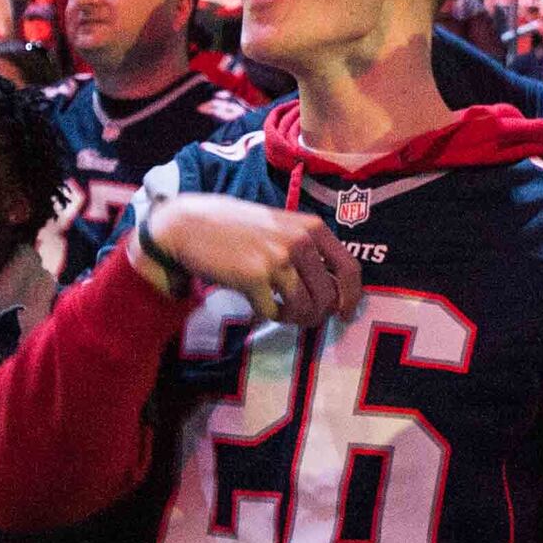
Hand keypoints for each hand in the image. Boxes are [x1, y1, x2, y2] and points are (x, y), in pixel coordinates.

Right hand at [139, 192, 353, 323]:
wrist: (190, 225)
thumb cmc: (237, 228)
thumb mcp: (281, 226)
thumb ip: (308, 249)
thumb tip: (334, 289)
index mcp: (312, 227)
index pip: (349, 268)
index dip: (352, 297)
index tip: (345, 313)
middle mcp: (300, 241)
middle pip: (327, 296)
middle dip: (317, 314)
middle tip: (302, 317)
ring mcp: (278, 259)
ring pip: (304, 308)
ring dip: (294, 317)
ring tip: (280, 310)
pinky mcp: (254, 277)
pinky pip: (273, 311)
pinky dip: (268, 314)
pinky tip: (258, 303)